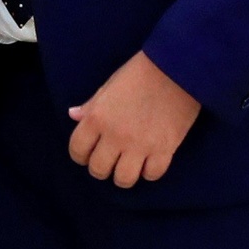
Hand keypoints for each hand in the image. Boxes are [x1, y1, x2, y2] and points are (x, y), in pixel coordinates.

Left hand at [67, 52, 200, 188]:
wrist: (175, 68)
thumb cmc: (138, 73)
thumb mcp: (109, 86)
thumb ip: (91, 105)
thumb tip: (73, 115)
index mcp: (96, 118)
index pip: (77, 150)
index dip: (80, 155)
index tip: (88, 153)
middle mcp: (115, 135)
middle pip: (98, 170)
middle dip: (101, 168)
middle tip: (109, 160)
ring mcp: (140, 145)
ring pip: (124, 179)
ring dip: (124, 175)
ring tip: (128, 166)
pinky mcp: (164, 150)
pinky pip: (152, 175)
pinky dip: (149, 172)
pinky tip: (149, 162)